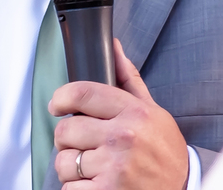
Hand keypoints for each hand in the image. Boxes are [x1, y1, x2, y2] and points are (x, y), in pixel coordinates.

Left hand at [48, 39, 188, 189]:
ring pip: (64, 161)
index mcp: (134, 113)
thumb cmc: (165, 153)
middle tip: (82, 144)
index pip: (83, 93)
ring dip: (72, 167)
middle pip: (66, 129)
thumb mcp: (153, 112)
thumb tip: (114, 48)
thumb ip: (129, 80)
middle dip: (68, 138)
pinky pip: (68, 188)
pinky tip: (95, 185)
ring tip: (92, 168)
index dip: (62, 97)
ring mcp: (114, 167)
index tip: (57, 104)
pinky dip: (76, 189)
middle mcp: (123, 137)